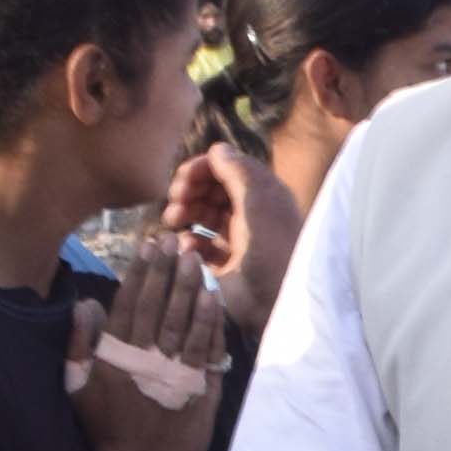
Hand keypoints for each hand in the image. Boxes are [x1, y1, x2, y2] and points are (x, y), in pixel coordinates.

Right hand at [66, 243, 225, 450]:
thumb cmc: (105, 428)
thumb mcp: (77, 388)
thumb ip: (78, 345)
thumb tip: (85, 304)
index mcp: (117, 356)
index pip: (129, 304)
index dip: (140, 273)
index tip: (147, 246)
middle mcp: (147, 359)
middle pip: (159, 306)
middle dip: (167, 271)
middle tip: (174, 242)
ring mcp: (176, 372)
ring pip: (185, 322)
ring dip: (190, 288)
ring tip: (195, 260)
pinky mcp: (200, 387)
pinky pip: (207, 348)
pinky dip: (210, 322)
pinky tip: (213, 298)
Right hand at [170, 141, 303, 335]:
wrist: (278, 302)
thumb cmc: (272, 248)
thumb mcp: (258, 203)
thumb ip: (238, 172)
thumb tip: (216, 148)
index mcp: (261, 195)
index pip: (226, 170)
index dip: (202, 169)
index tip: (182, 179)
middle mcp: (249, 214)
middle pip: (211, 190)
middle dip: (190, 190)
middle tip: (174, 199)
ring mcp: (237, 240)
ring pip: (203, 215)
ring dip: (185, 212)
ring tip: (172, 220)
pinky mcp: (225, 266)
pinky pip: (200, 246)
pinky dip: (188, 242)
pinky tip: (185, 246)